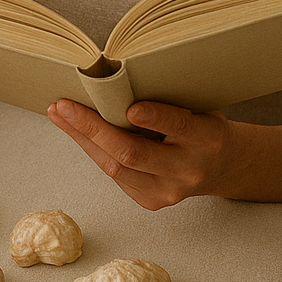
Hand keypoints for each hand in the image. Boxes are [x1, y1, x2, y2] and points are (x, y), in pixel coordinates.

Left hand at [46, 99, 234, 210]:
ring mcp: (169, 191)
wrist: (222, 165)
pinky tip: (76, 131)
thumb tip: (112, 80)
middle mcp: (189, 168)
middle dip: (93, 128)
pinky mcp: (152, 202)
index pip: (179, 126)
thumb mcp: (198, 105)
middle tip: (64, 106)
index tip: (130, 107)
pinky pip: (115, 175)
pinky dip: (93, 150)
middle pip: (134, 153)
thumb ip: (166, 98)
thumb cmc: (202, 125)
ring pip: (116, 167)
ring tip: (59, 114)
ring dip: (82, 139)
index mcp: (208, 138)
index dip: (155, 117)